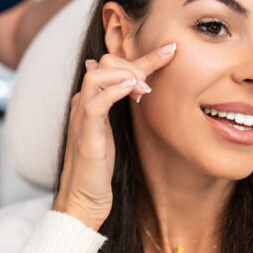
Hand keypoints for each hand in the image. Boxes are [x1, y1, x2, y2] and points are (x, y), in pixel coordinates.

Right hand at [52, 42, 176, 229]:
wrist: (82, 201)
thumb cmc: (98, 171)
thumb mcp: (111, 133)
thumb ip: (117, 110)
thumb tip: (127, 87)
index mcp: (90, 101)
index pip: (113, 66)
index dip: (143, 56)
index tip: (170, 51)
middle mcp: (83, 104)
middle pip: (105, 63)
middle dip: (135, 64)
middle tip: (155, 82)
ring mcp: (81, 118)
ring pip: (97, 76)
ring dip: (126, 75)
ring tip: (145, 89)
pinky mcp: (85, 135)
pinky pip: (95, 103)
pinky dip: (114, 91)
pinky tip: (134, 91)